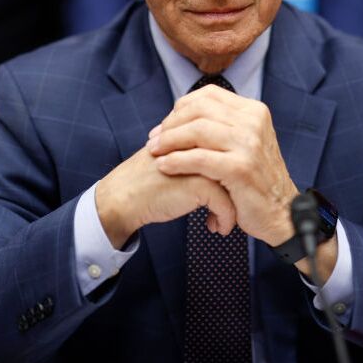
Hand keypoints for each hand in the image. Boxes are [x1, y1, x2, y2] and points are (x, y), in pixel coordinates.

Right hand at [94, 145, 236, 249]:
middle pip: (237, 165)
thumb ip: (197, 155)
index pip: (232, 151)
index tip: (233, 194)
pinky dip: (226, 219)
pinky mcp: (199, 183)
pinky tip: (216, 228)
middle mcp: (202, 144)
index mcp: (196, 134)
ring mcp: (202, 162)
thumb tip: (225, 164)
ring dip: (235, 206)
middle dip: (239, 190)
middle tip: (236, 207)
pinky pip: (226, 203)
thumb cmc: (147, 180)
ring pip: (236, 184)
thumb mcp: (175, 158)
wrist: (123, 197)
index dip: (235, 176)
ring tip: (225, 220)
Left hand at [148, 85, 298, 244]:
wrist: (282, 212)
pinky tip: (164, 166)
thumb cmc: (256, 180)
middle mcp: (253, 122)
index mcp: (254, 111)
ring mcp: (249, 144)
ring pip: (197, 131)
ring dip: (169, 141)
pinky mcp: (241, 168)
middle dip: (171, 124)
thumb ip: (222, 125)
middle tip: (154, 140)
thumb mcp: (245, 142)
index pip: (208, 95)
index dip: (181, 108)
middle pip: (199, 110)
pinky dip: (176, 161)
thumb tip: (182, 113)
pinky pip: (199, 158)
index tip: (164, 126)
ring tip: (154, 152)